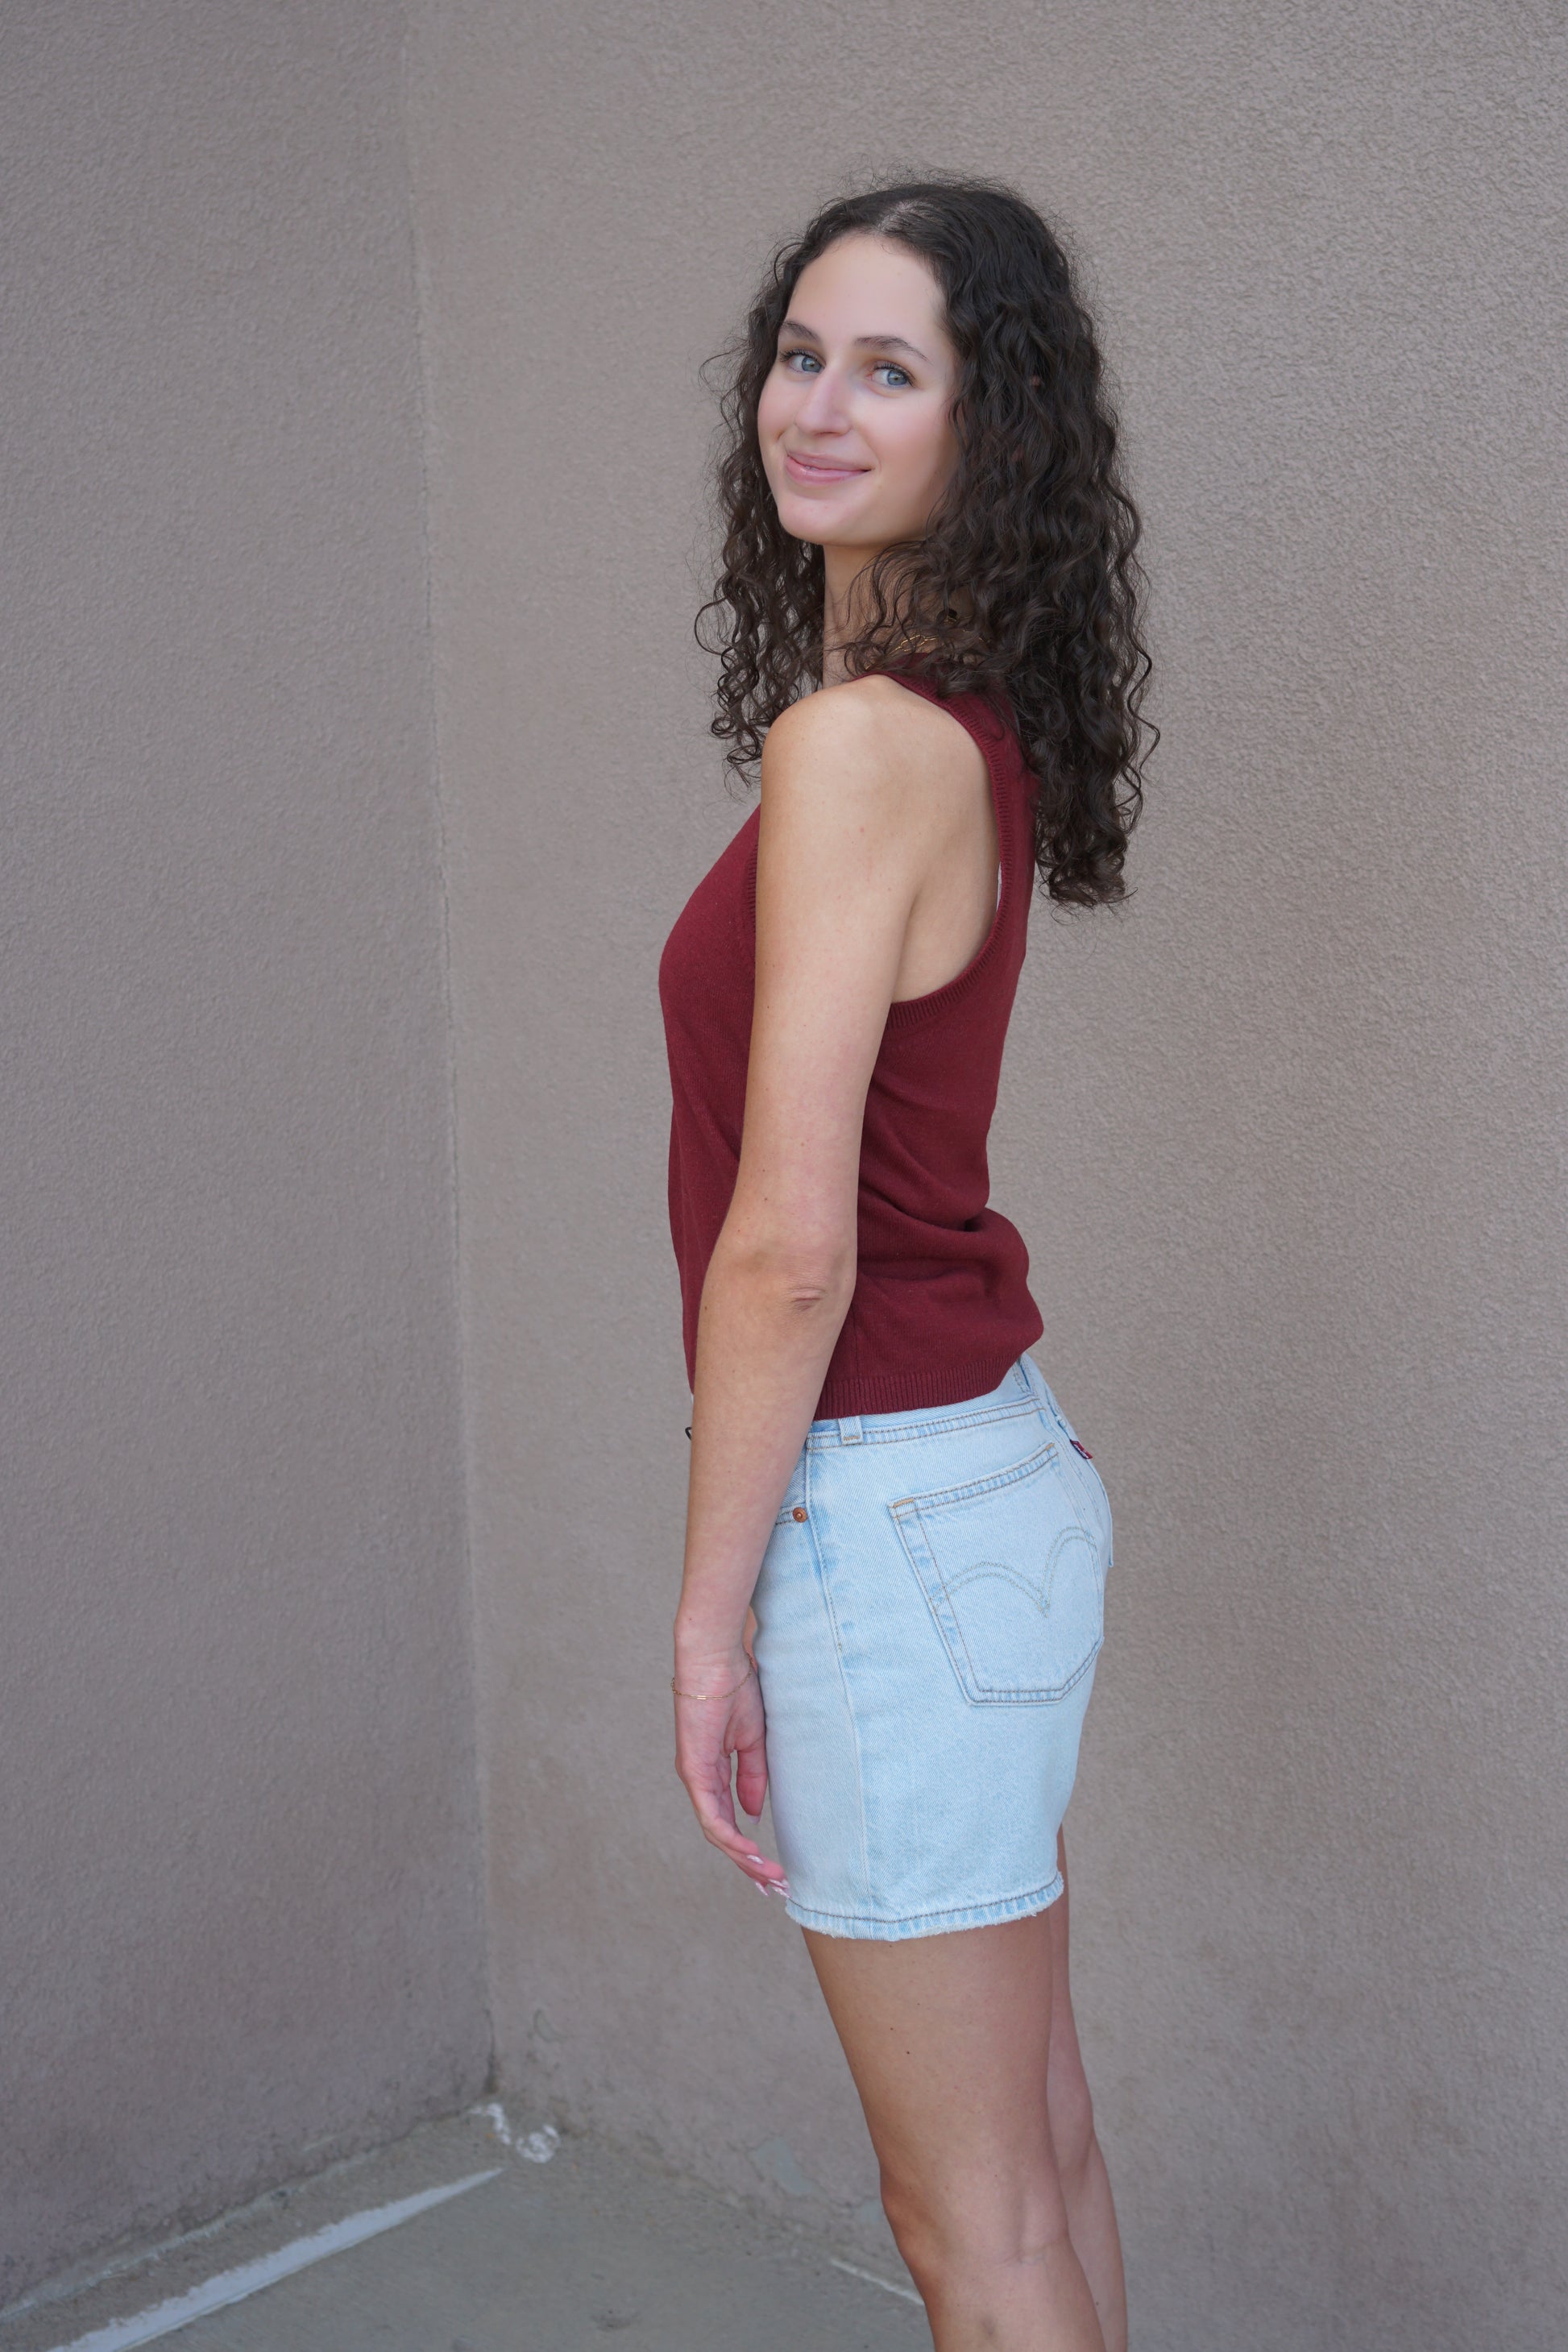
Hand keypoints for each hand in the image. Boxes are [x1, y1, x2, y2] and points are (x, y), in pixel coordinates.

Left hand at [672, 1653, 790, 1899]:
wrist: (718, 1659)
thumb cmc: (736, 1689)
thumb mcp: (754, 1741)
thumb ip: (753, 1778)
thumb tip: (752, 1815)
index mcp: (713, 1772)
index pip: (729, 1820)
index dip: (749, 1848)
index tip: (773, 1870)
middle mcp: (700, 1780)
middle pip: (722, 1834)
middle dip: (748, 1865)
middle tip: (775, 1888)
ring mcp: (694, 1777)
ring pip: (716, 1832)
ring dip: (743, 1858)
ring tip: (770, 1877)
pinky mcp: (693, 1770)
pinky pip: (711, 1815)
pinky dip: (730, 1836)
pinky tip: (750, 1852)